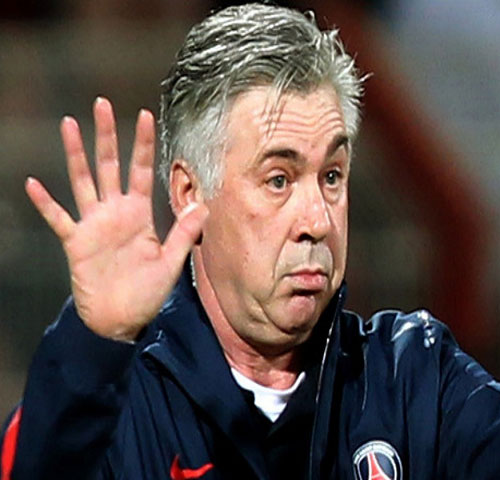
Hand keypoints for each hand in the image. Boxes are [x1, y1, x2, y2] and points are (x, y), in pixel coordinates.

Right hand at [25, 98, 207, 340]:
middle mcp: (115, 212)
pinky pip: (59, 219)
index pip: (141, 171)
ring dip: (75, 154)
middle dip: (106, 135)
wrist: (124, 319)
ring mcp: (94, 225)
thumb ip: (185, 233)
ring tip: (69, 124)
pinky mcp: (76, 243)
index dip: (142, 144)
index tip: (145, 115)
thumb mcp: (172, 261)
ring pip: (83, 181)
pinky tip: (34, 184)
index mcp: (139, 213)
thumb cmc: (149, 291)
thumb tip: (204, 205)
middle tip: (101, 104)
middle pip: (109, 165)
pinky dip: (46, 203)